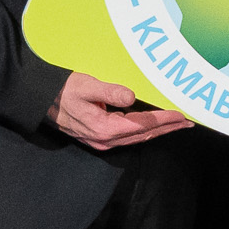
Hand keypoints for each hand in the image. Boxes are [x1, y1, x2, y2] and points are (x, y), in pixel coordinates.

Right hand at [52, 71, 185, 150]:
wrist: (41, 100)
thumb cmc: (63, 90)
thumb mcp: (86, 86)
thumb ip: (109, 92)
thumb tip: (131, 96)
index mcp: (104, 128)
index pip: (142, 124)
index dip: (164, 120)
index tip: (181, 115)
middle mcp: (104, 140)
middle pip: (143, 135)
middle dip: (167, 129)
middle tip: (187, 123)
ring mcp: (101, 142)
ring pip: (136, 138)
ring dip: (157, 131)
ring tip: (175, 124)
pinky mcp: (98, 139)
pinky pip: (127, 138)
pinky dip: (143, 132)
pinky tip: (151, 126)